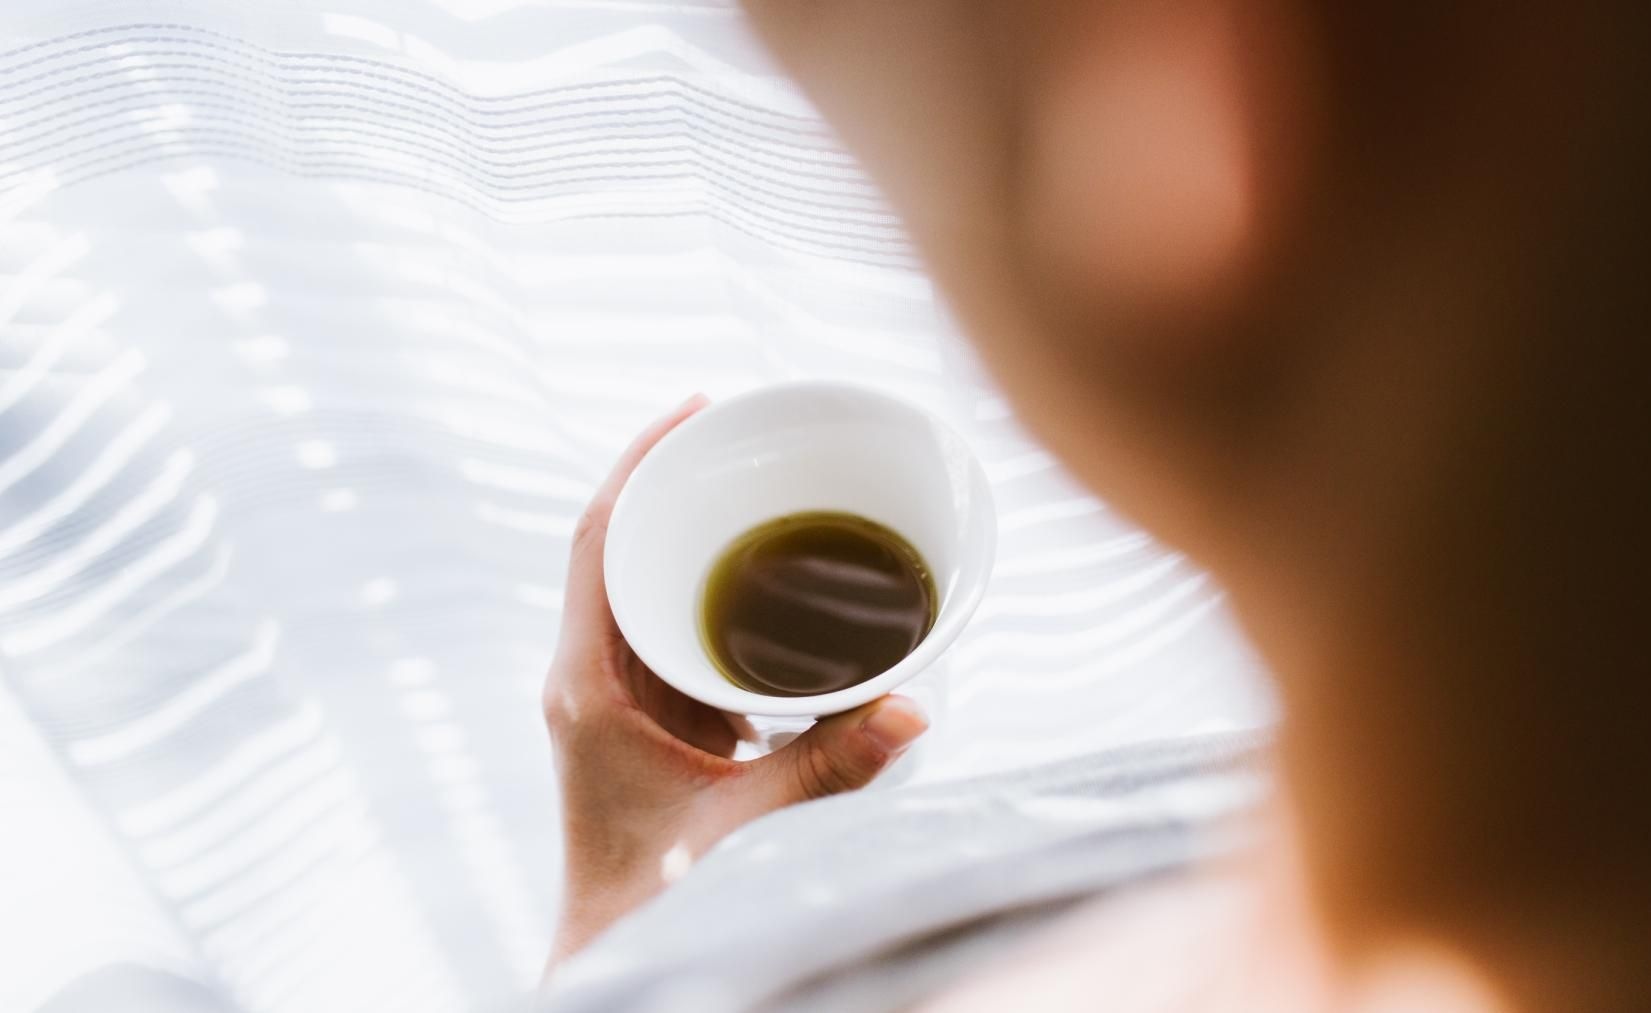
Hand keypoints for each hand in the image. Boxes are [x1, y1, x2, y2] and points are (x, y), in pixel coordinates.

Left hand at [542, 394, 928, 974]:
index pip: (596, 540)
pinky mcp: (656, 717)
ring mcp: (623, 694)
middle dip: (680, 482)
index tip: (692, 407)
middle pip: (624, 544)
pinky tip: (777, 583)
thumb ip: (823, 771)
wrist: (614, 949)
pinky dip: (724, 590)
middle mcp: (596, 676)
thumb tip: (913, 710)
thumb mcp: (737, 828)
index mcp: (588, 683)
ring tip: (766, 485)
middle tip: (747, 431)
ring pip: (653, 582)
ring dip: (702, 533)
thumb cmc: (649, 898)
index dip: (638, 463)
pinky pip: (683, 625)